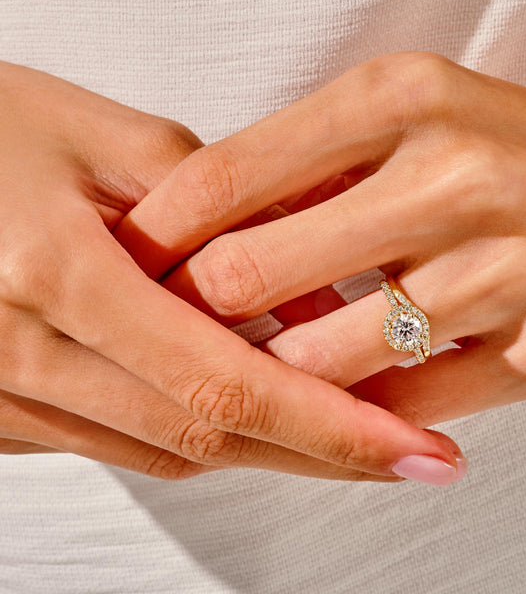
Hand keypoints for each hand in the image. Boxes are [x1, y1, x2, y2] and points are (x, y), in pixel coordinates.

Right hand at [0, 61, 464, 484]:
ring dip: (273, 453)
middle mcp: (22, 355)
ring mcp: (5, 395)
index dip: (330, 428)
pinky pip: (125, 443)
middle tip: (411, 460)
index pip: (223, 384)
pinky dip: (207, 436)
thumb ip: (221, 204)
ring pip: (169, 452)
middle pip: (207, 437)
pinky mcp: (4, 410)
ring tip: (357, 442)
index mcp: (54, 278)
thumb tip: (319, 281)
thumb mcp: (104, 137)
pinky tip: (262, 420)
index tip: (413, 451)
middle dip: (323, 457)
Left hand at [117, 0, 525, 426]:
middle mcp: (453, 175)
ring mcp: (508, 267)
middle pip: (252, 276)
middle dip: (203, 321)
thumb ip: (320, 166)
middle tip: (193, 339)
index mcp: (403, 98)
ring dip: (283, 377)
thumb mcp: (427, 112)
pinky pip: (411, 402)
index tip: (142, 277)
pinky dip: (369, 411)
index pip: (223, 178)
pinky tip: (364, 399)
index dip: (160, 243)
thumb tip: (207, 231)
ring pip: (327, 357)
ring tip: (278, 375)